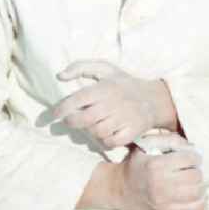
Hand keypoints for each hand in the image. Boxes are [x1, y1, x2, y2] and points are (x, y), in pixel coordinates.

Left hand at [52, 60, 177, 148]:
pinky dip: (104, 140)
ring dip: (89, 131)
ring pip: (97, 131)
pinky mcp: (132, 131)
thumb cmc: (123, 84)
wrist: (153, 99)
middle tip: (70, 121)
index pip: (79, 99)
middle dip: (72, 122)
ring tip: (90, 125)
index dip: (63, 108)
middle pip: (85, 119)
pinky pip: (111, 142)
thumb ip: (80, 67)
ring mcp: (124, 119)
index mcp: (106, 88)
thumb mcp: (104, 69)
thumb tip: (60, 76)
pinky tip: (104, 133)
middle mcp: (114, 103)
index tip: (54, 114)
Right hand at [113, 134, 207, 209]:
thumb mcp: (144, 146)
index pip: (189, 159)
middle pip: (195, 176)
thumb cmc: (133, 166)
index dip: (194, 157)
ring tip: (195, 185)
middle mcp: (161, 183)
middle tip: (191, 171)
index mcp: (156, 164)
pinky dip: (201, 205)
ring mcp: (163, 200)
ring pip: (197, 193)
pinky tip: (199, 199)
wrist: (117, 190)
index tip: (192, 159)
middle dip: (196, 172)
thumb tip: (191, 146)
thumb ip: (168, 141)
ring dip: (200, 187)